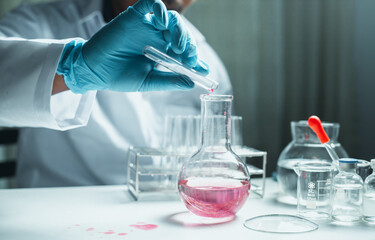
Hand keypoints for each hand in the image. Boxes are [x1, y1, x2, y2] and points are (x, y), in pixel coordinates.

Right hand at [57, 0, 208, 93]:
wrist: (95, 70)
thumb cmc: (119, 77)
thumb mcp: (148, 81)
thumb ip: (169, 81)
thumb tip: (191, 83)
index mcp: (163, 53)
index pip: (185, 52)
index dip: (196, 59)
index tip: (203, 70)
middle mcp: (158, 38)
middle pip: (181, 34)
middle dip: (189, 45)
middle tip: (190, 57)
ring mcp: (147, 26)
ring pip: (172, 19)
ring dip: (179, 30)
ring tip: (178, 45)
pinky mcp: (135, 16)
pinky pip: (151, 4)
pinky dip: (160, 9)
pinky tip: (163, 22)